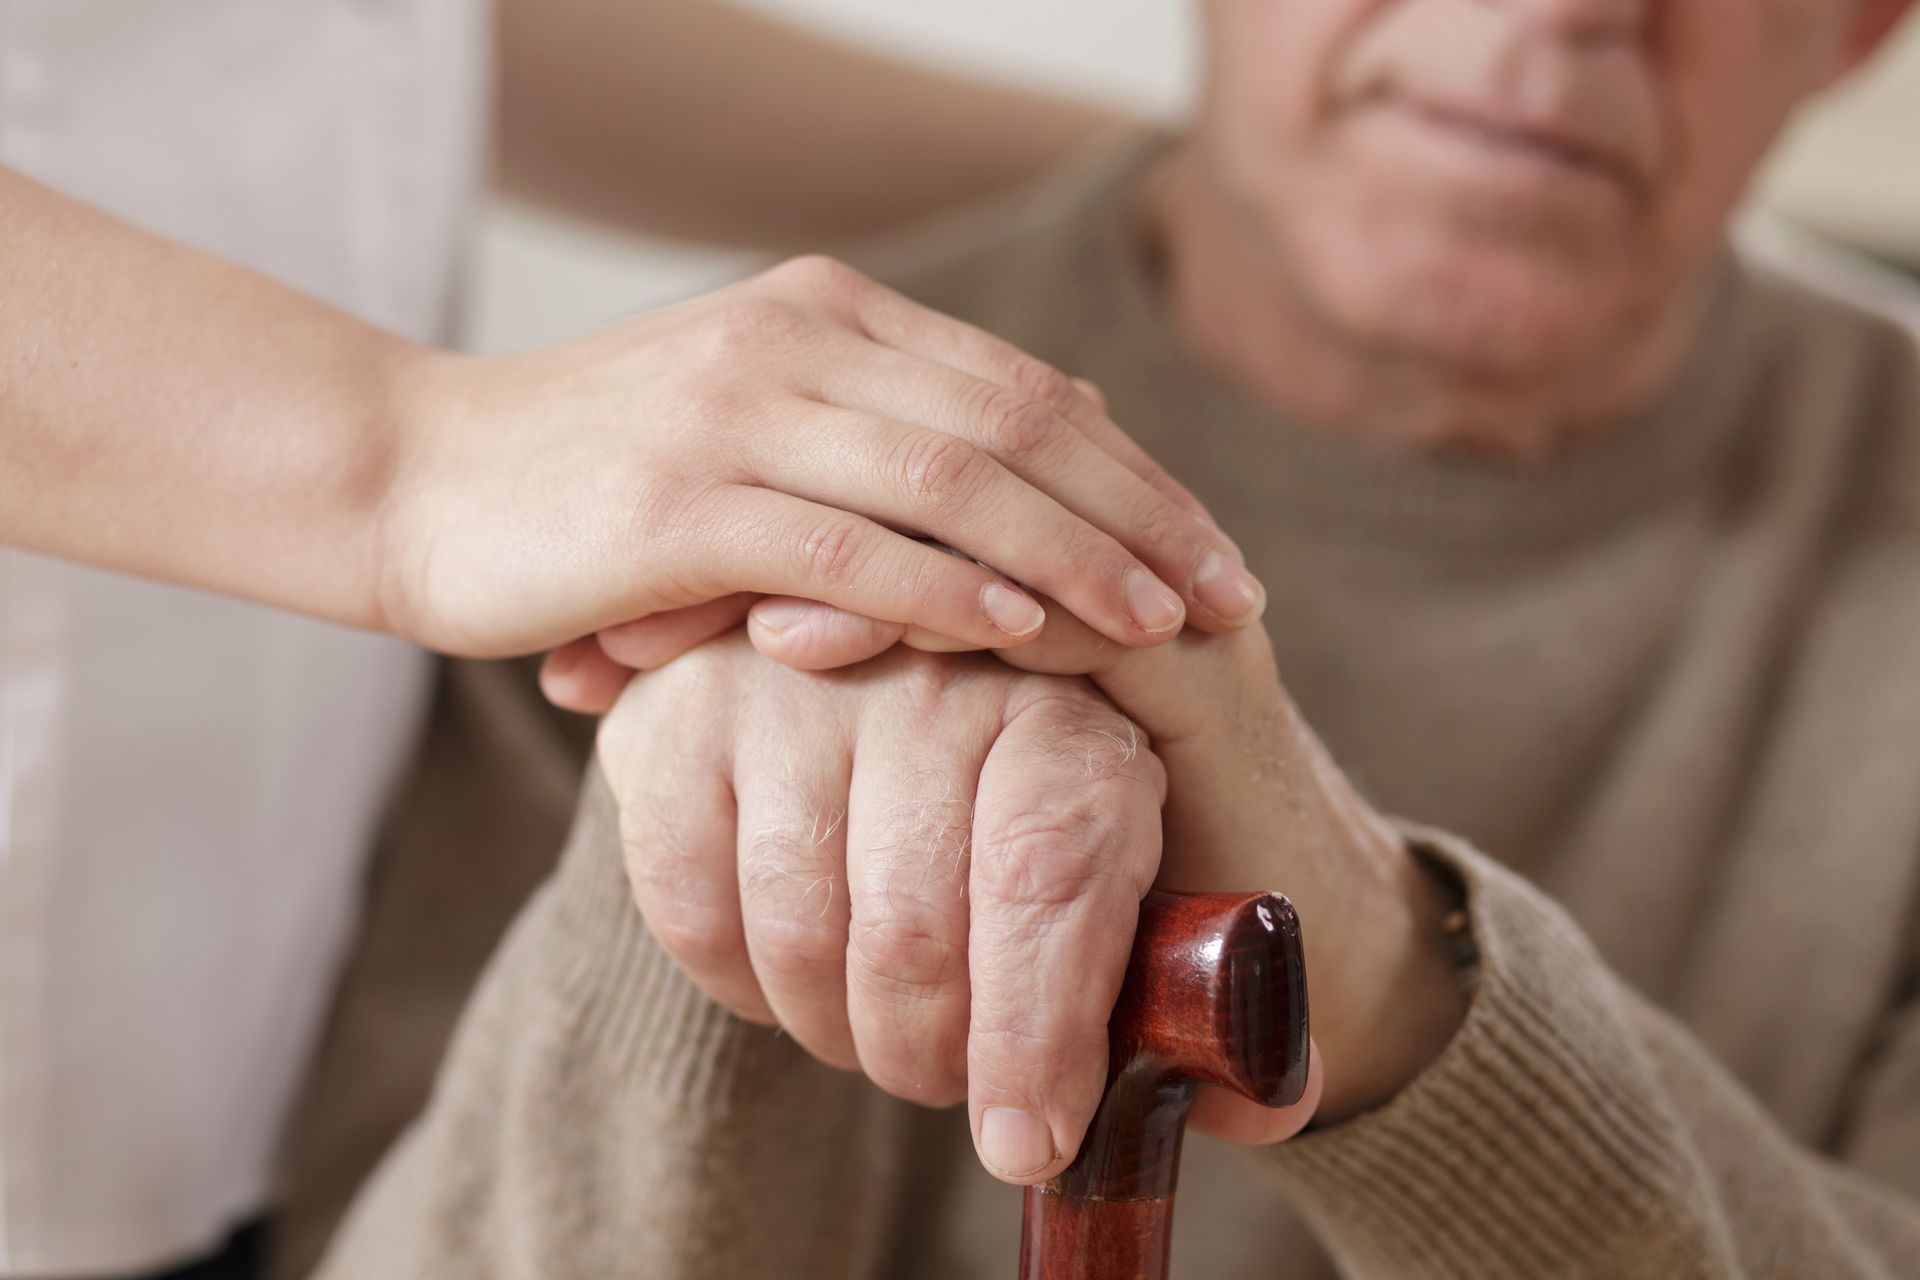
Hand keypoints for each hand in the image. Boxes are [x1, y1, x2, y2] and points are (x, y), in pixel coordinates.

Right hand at [378, 254, 1261, 657]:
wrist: (411, 480)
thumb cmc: (593, 478)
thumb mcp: (752, 425)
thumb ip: (886, 427)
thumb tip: (1050, 439)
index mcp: (825, 314)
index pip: (1024, 389)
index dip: (1137, 472)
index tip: (1215, 552)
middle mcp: (795, 341)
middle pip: (1017, 424)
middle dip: (1141, 515)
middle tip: (1232, 600)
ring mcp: (737, 412)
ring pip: (953, 480)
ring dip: (1074, 556)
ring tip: (1165, 627)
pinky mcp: (678, 501)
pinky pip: (848, 547)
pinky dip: (947, 591)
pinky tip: (1027, 635)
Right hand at [595, 635, 1322, 1183]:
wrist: (937, 692)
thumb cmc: (1067, 822)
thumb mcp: (1164, 887)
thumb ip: (1218, 1003)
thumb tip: (1273, 1105)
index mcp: (1080, 708)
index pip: (1044, 877)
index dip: (1033, 1033)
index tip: (1028, 1142)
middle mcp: (938, 668)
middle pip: (914, 929)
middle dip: (934, 1061)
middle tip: (959, 1087)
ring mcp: (799, 678)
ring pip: (800, 931)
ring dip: (842, 1034)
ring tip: (888, 1030)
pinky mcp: (686, 710)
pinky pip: (695, 909)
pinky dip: (747, 987)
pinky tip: (796, 979)